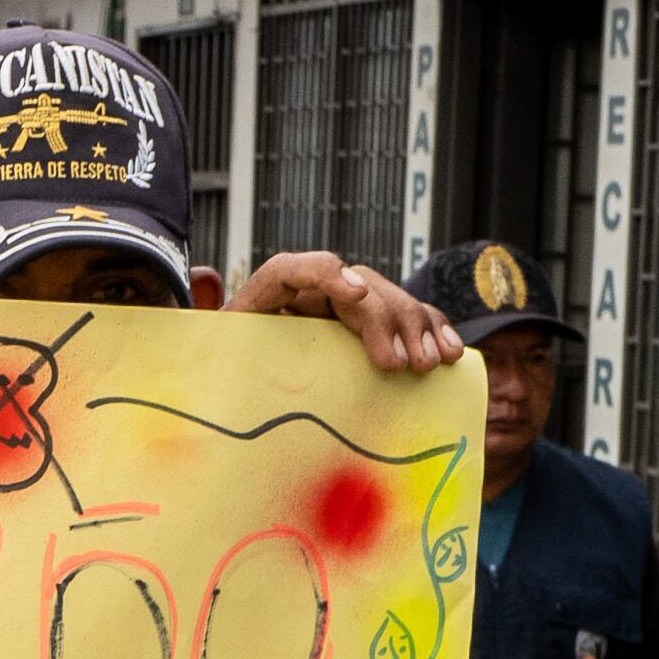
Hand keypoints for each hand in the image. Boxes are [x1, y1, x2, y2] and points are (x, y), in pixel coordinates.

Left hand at [224, 251, 461, 373]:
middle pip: (358, 286)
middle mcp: (310, 294)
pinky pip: (409, 318)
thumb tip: (209, 298)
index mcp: (266, 298)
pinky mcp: (371, 325)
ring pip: (390, 300)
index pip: (291, 270)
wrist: (243, 389)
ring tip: (424, 365)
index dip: (326, 274)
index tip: (357, 294)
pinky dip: (432, 332)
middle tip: (400, 364)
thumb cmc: (231, 379)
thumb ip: (220, 341)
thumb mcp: (223, 365)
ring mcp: (345, 306)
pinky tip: (448, 352)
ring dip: (415, 329)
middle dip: (385, 320)